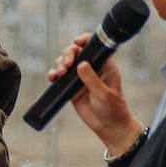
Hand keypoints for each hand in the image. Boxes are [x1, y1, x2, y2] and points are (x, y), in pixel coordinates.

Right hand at [46, 35, 142, 152]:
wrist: (108, 126)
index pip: (94, 46)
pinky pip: (60, 77)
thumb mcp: (104, 94)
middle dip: (68, 53)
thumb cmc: (113, 109)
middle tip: (67, 64)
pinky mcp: (72, 87)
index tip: (76, 42)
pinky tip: (52, 77)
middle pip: (76, 52)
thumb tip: (81, 64)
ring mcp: (81, 78)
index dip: (84, 40)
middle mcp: (92, 68)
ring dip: (60, 63)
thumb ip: (92, 79)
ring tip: (60, 72)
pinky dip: (54, 74)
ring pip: (66, 62)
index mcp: (104, 65)